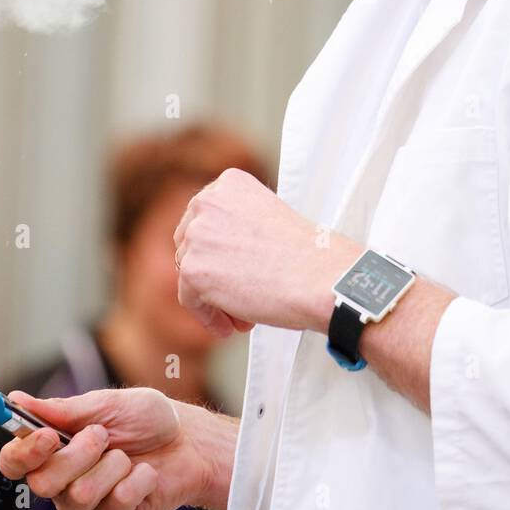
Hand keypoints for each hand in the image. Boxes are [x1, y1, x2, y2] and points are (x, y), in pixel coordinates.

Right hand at [0, 387, 218, 509]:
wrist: (187, 441)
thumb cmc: (145, 419)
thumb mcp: (106, 404)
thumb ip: (62, 409)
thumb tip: (16, 399)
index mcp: (52, 447)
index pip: (13, 461)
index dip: (24, 452)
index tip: (49, 435)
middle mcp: (59, 480)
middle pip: (41, 484)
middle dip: (79, 454)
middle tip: (105, 435)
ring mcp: (82, 505)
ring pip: (77, 497)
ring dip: (112, 467)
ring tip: (128, 456)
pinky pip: (112, 508)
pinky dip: (136, 482)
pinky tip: (146, 474)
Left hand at [173, 167, 360, 335]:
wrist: (320, 277)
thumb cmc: (307, 255)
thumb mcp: (268, 220)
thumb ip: (237, 226)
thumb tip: (217, 255)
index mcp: (230, 183)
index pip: (204, 218)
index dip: (216, 249)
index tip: (230, 268)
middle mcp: (207, 202)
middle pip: (190, 244)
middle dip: (211, 273)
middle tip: (236, 296)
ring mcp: (197, 234)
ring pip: (189, 273)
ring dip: (213, 297)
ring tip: (240, 316)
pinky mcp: (193, 269)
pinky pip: (190, 299)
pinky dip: (208, 316)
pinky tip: (229, 326)